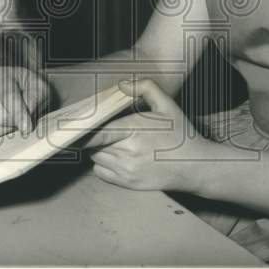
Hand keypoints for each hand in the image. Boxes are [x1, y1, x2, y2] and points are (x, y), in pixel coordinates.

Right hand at [0, 65, 50, 139]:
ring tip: (14, 123)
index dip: (19, 115)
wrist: (24, 91)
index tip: (28, 128)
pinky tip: (4, 128)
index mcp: (1, 75)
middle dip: (14, 123)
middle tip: (24, 121)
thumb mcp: (41, 90)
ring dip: (5, 131)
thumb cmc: (33, 90)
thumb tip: (25, 125)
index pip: (8, 97)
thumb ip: (34, 102)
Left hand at [84, 78, 214, 192]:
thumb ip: (145, 88)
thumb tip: (122, 84)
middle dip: (92, 135)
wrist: (196, 166)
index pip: (97, 132)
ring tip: (111, 140)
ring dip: (97, 148)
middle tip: (100, 127)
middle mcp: (128, 153)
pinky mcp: (128, 184)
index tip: (71, 124)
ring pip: (95, 157)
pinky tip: (114, 155)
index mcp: (135, 130)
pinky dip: (101, 163)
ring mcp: (126, 171)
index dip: (81, 129)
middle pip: (92, 144)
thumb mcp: (168, 105)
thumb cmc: (181, 134)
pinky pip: (100, 172)